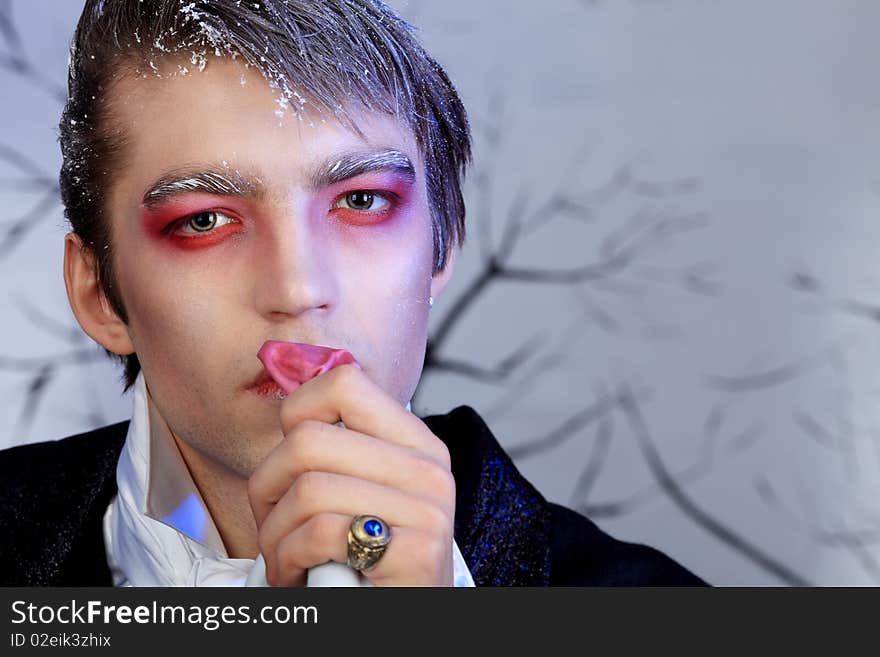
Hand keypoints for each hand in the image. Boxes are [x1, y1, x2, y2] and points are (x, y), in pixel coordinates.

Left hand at [247, 364, 455, 586]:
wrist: (406, 623)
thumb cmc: (371, 563)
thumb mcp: (365, 493)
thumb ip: (340, 450)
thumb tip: (288, 401)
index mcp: (418, 443)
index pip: (345, 383)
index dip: (298, 411)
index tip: (290, 457)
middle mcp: (429, 469)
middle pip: (308, 440)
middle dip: (269, 486)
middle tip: (274, 523)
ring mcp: (428, 509)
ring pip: (308, 489)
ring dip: (275, 534)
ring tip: (285, 557)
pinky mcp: (416, 552)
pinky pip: (321, 532)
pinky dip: (289, 560)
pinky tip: (298, 576)